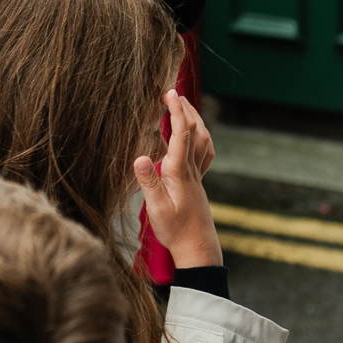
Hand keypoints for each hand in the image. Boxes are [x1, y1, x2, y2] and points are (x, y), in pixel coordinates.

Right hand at [135, 92, 222, 268]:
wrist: (198, 249)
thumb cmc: (176, 231)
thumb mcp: (157, 209)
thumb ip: (148, 182)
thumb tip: (139, 157)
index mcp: (179, 172)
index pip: (180, 134)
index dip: (175, 111)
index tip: (169, 93)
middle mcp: (191, 170)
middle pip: (193, 130)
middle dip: (184, 108)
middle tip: (171, 92)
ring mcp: (197, 176)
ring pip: (201, 139)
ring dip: (194, 119)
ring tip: (183, 106)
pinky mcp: (197, 183)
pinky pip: (203, 152)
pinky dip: (200, 136)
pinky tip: (194, 135)